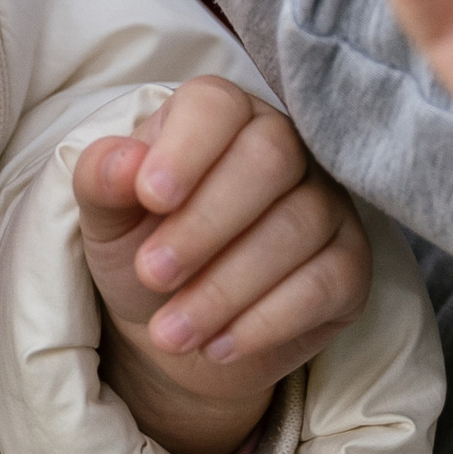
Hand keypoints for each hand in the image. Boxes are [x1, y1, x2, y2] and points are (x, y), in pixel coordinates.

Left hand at [72, 75, 371, 453]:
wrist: (179, 328)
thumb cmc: (143, 249)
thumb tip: (123, 162)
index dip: (186, 150)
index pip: (216, 107)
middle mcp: (286, 146)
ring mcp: (327, 204)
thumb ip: (102, 179)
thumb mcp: (107, 218)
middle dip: (204, 224)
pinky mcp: (350, 265)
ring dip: (224, 287)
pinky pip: (326, 283)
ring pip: (296, 227)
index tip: (150, 198)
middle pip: (269, 159)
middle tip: (152, 275)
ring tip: (170, 333)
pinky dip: (266, 321)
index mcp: (220, 116)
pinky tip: (217, 346)